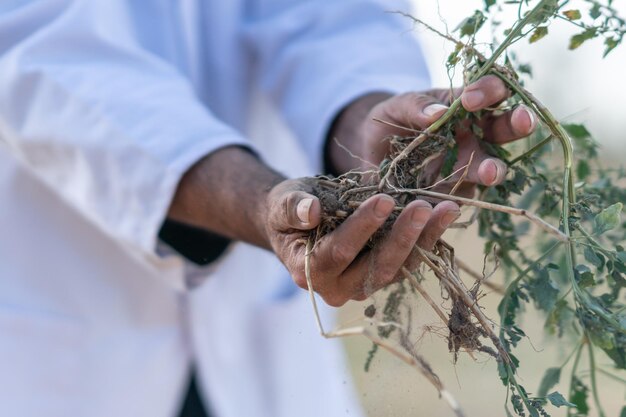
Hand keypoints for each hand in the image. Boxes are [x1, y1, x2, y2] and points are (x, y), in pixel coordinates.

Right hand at [265, 178, 458, 306]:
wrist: (298, 224)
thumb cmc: (288, 213)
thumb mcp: (281, 204)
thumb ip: (292, 208)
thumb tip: (311, 210)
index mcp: (308, 271)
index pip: (339, 252)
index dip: (362, 227)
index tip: (383, 199)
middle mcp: (338, 288)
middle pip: (376, 268)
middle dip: (402, 237)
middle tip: (423, 207)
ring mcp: (363, 285)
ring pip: (399, 268)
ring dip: (425, 240)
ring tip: (446, 209)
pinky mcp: (382, 276)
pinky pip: (409, 263)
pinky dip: (428, 240)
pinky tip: (444, 215)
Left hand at [329, 75, 536, 196]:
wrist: (370, 154)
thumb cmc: (391, 121)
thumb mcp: (397, 107)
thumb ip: (415, 106)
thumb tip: (436, 112)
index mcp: (466, 107)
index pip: (492, 92)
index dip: (490, 91)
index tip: (470, 99)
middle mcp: (475, 135)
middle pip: (505, 128)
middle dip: (518, 123)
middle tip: (522, 121)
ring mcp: (467, 165)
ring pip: (491, 166)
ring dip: (494, 168)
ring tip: (490, 172)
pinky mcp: (453, 192)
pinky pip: (463, 196)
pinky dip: (460, 197)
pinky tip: (453, 200)